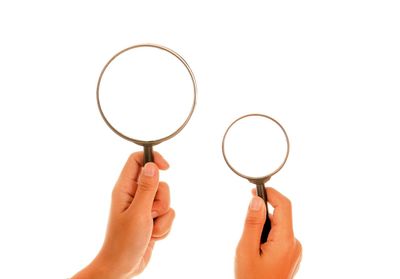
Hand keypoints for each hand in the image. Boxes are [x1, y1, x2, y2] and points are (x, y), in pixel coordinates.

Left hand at [73, 152, 174, 278]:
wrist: (122, 267)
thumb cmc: (124, 242)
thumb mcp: (138, 213)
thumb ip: (147, 188)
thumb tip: (152, 165)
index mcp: (125, 189)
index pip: (137, 160)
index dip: (152, 158)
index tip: (167, 167)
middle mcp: (134, 195)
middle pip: (158, 182)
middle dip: (161, 199)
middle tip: (150, 213)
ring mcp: (144, 208)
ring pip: (166, 200)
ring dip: (163, 217)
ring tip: (150, 228)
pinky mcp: (152, 219)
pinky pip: (168, 215)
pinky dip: (164, 227)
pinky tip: (153, 236)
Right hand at [235, 187, 301, 278]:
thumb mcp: (246, 249)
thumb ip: (252, 223)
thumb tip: (256, 200)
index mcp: (286, 241)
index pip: (284, 206)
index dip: (271, 193)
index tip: (256, 189)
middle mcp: (295, 244)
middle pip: (281, 216)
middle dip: (263, 213)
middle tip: (246, 222)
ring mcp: (294, 251)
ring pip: (279, 227)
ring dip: (264, 227)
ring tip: (251, 245)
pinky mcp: (291, 255)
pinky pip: (280, 237)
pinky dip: (267, 236)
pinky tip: (257, 250)